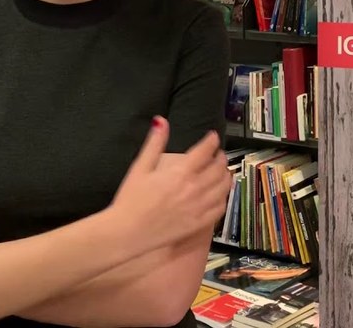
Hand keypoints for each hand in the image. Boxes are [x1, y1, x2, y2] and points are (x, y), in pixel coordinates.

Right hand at [108, 116, 232, 253]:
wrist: (126, 232)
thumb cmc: (131, 199)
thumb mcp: (140, 167)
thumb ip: (154, 143)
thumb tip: (161, 120)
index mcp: (181, 172)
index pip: (205, 150)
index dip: (212, 140)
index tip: (212, 137)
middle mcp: (195, 188)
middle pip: (218, 167)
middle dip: (220, 157)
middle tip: (217, 154)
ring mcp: (199, 207)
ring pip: (223, 187)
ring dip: (226, 175)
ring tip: (222, 171)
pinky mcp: (199, 223)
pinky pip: (220, 208)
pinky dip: (224, 198)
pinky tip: (220, 194)